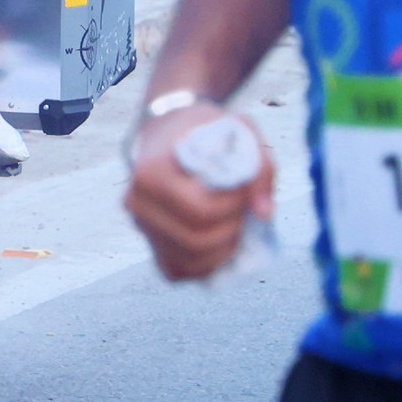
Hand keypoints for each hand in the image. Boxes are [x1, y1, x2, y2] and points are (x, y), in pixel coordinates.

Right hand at [124, 99, 273, 281]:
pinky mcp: (150, 243)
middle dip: (232, 231)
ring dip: (224, 250)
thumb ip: (259, 168)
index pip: (200, 210)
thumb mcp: (239, 131)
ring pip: (188, 262)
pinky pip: (179, 270)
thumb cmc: (206, 130)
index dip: (234, 207)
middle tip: (243, 209)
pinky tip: (221, 242)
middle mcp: (137, 203)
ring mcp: (141, 226)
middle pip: (195, 240)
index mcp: (151, 172)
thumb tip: (264, 214)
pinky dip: (207, 265)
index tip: (245, 188)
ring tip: (235, 224)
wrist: (171, 132)